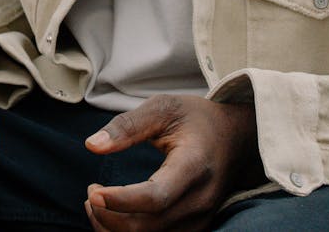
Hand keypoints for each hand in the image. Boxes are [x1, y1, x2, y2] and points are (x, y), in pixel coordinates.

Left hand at [82, 95, 263, 230]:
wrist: (237, 136)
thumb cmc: (196, 118)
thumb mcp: (163, 107)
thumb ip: (127, 126)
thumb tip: (92, 145)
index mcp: (194, 166)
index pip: (156, 197)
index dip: (120, 200)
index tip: (93, 191)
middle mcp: (201, 199)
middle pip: (149, 225)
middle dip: (109, 216)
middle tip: (90, 192)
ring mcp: (201, 217)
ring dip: (115, 228)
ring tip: (95, 202)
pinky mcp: (196, 226)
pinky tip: (113, 214)